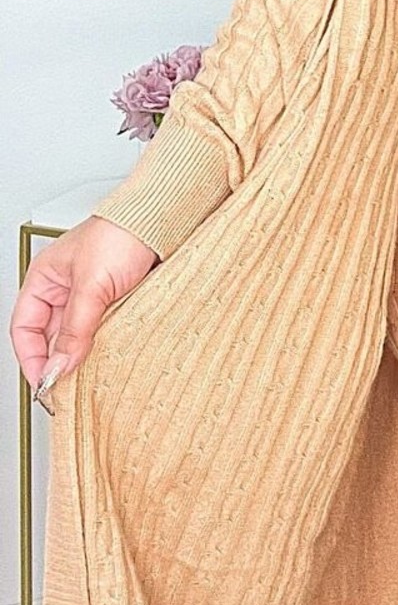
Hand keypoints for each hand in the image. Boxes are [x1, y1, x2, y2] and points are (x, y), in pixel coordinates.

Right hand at [9, 215, 159, 404]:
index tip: (44, 382)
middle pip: (53, 336)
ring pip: (81, 337)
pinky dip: (108, 344)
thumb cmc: (123, 231)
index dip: (30, 357)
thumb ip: (75, 328)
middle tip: (69, 386)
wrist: (166, 218)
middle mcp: (67, 288)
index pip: (24, 327)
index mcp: (46, 278)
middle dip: (60, 360)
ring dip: (86, 354)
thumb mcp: (92, 285)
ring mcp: (94, 295)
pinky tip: (113, 355)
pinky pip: (107, 330)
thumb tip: (58, 367)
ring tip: (92, 373)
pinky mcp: (120, 300)